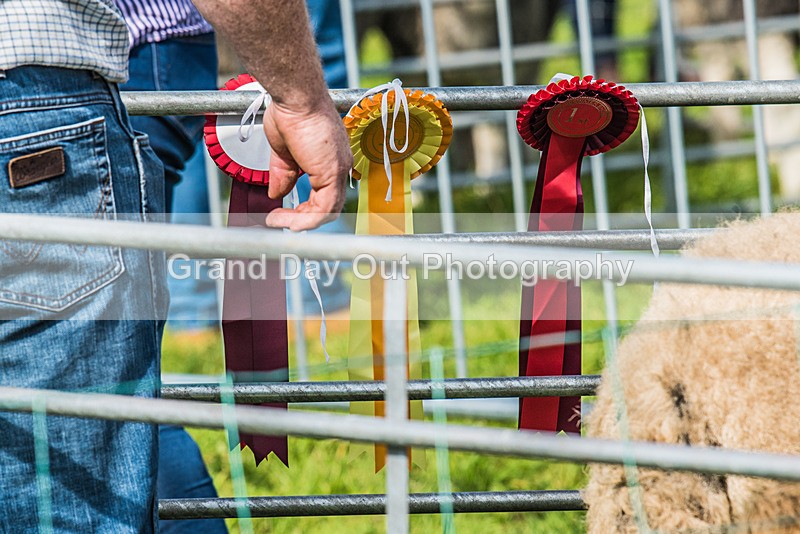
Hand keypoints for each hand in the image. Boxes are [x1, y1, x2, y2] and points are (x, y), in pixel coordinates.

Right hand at [261, 97, 351, 230]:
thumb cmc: (292, 113)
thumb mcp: (284, 153)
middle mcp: (340, 166)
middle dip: (301, 219)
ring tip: (278, 221)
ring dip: (301, 222)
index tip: (282, 212)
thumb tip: (276, 193)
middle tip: (278, 220)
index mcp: (331, 161)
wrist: (296, 98)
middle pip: (327, 207)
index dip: (304, 210)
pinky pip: (323, 209)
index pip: (324, 196)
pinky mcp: (332, 173)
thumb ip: (284, 175)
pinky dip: (305, 220)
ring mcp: (338, 170)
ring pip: (327, 212)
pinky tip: (287, 220)